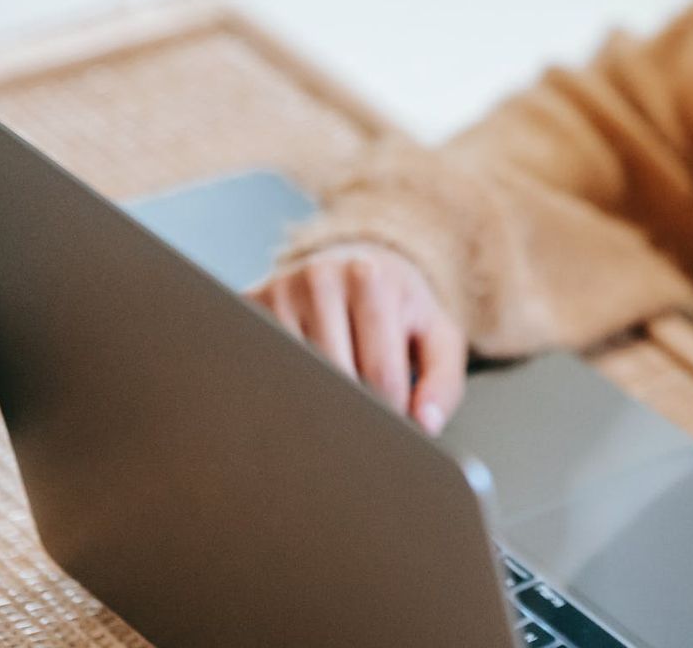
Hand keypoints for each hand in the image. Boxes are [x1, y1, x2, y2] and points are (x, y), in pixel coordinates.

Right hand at [248, 244, 464, 434]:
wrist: (355, 265)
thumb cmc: (398, 308)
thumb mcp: (436, 336)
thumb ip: (444, 382)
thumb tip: (425, 424)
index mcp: (372, 278)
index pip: (380, 376)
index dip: (391, 416)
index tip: (395, 428)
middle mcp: (320, 277)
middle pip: (335, 380)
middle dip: (354, 415)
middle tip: (365, 426)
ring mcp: (279, 292)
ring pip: (297, 382)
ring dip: (316, 405)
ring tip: (336, 399)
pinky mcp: (249, 308)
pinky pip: (266, 373)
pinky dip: (284, 392)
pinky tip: (303, 387)